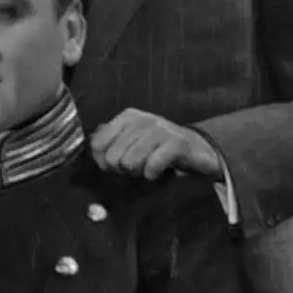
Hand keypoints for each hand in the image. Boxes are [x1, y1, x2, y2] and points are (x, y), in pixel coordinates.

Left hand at [93, 108, 219, 183]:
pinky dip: (153, 175)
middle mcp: (142, 119)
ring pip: (130, 162)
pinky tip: (159, 172)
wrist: (198, 150)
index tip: (119, 164)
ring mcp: (160, 129)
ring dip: (139, 173)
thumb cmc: (158, 149)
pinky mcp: (177, 143)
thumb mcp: (131, 142)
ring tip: (149, 168)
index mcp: (127, 117)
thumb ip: (109, 145)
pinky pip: (152, 166)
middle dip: (123, 170)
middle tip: (138, 167)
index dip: (105, 162)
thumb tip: (95, 154)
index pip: (97, 144)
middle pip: (112, 158)